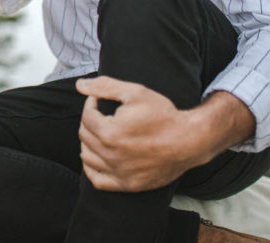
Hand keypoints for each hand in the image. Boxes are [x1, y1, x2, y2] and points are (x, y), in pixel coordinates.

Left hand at [74, 76, 201, 191]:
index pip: (86, 116)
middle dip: (89, 121)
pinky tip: (96, 157)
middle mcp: (111, 155)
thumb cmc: (164, 115)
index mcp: (110, 132)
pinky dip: (91, 168)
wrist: (189, 141)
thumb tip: (79, 85)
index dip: (90, 104)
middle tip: (100, 114)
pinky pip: (97, 180)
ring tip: (99, 132)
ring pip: (87, 157)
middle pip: (84, 135)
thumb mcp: (135, 92)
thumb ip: (105, 86)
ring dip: (88, 142)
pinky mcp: (127, 184)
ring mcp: (119, 172)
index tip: (97, 100)